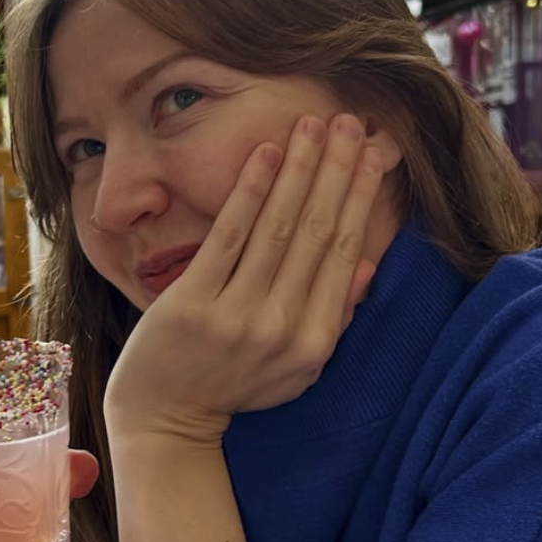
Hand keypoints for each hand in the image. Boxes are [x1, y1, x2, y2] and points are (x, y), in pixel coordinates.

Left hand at [104, 113, 383, 446]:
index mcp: (314, 342)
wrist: (164, 420)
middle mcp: (281, 328)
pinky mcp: (193, 303)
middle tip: (353, 122)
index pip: (346, 255)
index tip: (376, 155)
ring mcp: (236, 316)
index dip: (362, 200)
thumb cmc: (233, 386)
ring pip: (280, 227)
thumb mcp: (297, 368)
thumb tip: (369, 263)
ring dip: (301, 168)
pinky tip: (267, 152)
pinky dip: (251, 190)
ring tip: (316, 123)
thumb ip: (333, 317)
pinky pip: (229, 235)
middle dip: (338, 171)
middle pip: (319, 233)